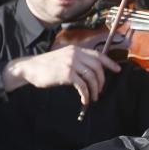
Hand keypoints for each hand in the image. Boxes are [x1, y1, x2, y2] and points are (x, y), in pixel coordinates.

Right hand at [2, 46, 121, 107]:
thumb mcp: (64, 57)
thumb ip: (77, 60)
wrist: (30, 68)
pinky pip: (83, 86)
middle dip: (102, 81)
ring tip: (93, 97)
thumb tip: (92, 70)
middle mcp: (75, 54)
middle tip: (99, 90)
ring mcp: (71, 63)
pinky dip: (86, 95)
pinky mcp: (67, 74)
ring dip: (95, 90)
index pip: (98, 54)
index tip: (118, 70)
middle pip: (98, 67)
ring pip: (92, 77)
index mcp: (76, 49)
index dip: (110, 63)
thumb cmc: (47, 65)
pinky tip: (84, 100)